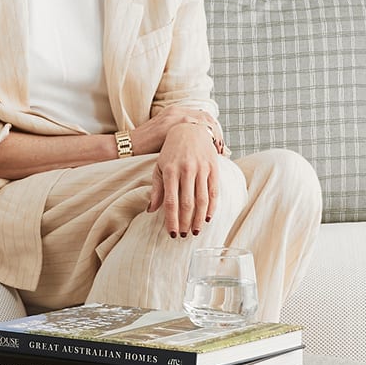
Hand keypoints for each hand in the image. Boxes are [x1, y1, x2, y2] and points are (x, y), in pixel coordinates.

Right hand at [128, 106, 218, 156]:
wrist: (127, 146)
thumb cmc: (145, 146)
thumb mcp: (166, 138)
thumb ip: (181, 138)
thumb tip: (198, 148)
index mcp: (176, 111)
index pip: (203, 117)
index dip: (214, 131)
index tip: (220, 146)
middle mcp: (176, 110)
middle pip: (207, 118)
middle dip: (217, 134)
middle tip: (223, 150)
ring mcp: (173, 117)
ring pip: (202, 123)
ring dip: (213, 138)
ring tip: (219, 153)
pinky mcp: (168, 126)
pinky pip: (192, 131)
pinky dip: (202, 142)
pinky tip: (206, 154)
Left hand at [145, 119, 218, 237]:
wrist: (190, 129)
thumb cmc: (171, 151)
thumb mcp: (160, 167)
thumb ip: (157, 189)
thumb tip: (151, 210)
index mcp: (170, 171)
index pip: (170, 202)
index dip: (171, 220)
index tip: (172, 233)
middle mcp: (186, 170)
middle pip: (187, 204)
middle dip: (185, 223)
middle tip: (184, 235)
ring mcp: (201, 169)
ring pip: (202, 200)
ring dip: (199, 219)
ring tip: (195, 231)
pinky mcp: (213, 168)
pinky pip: (214, 192)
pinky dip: (212, 207)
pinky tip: (207, 218)